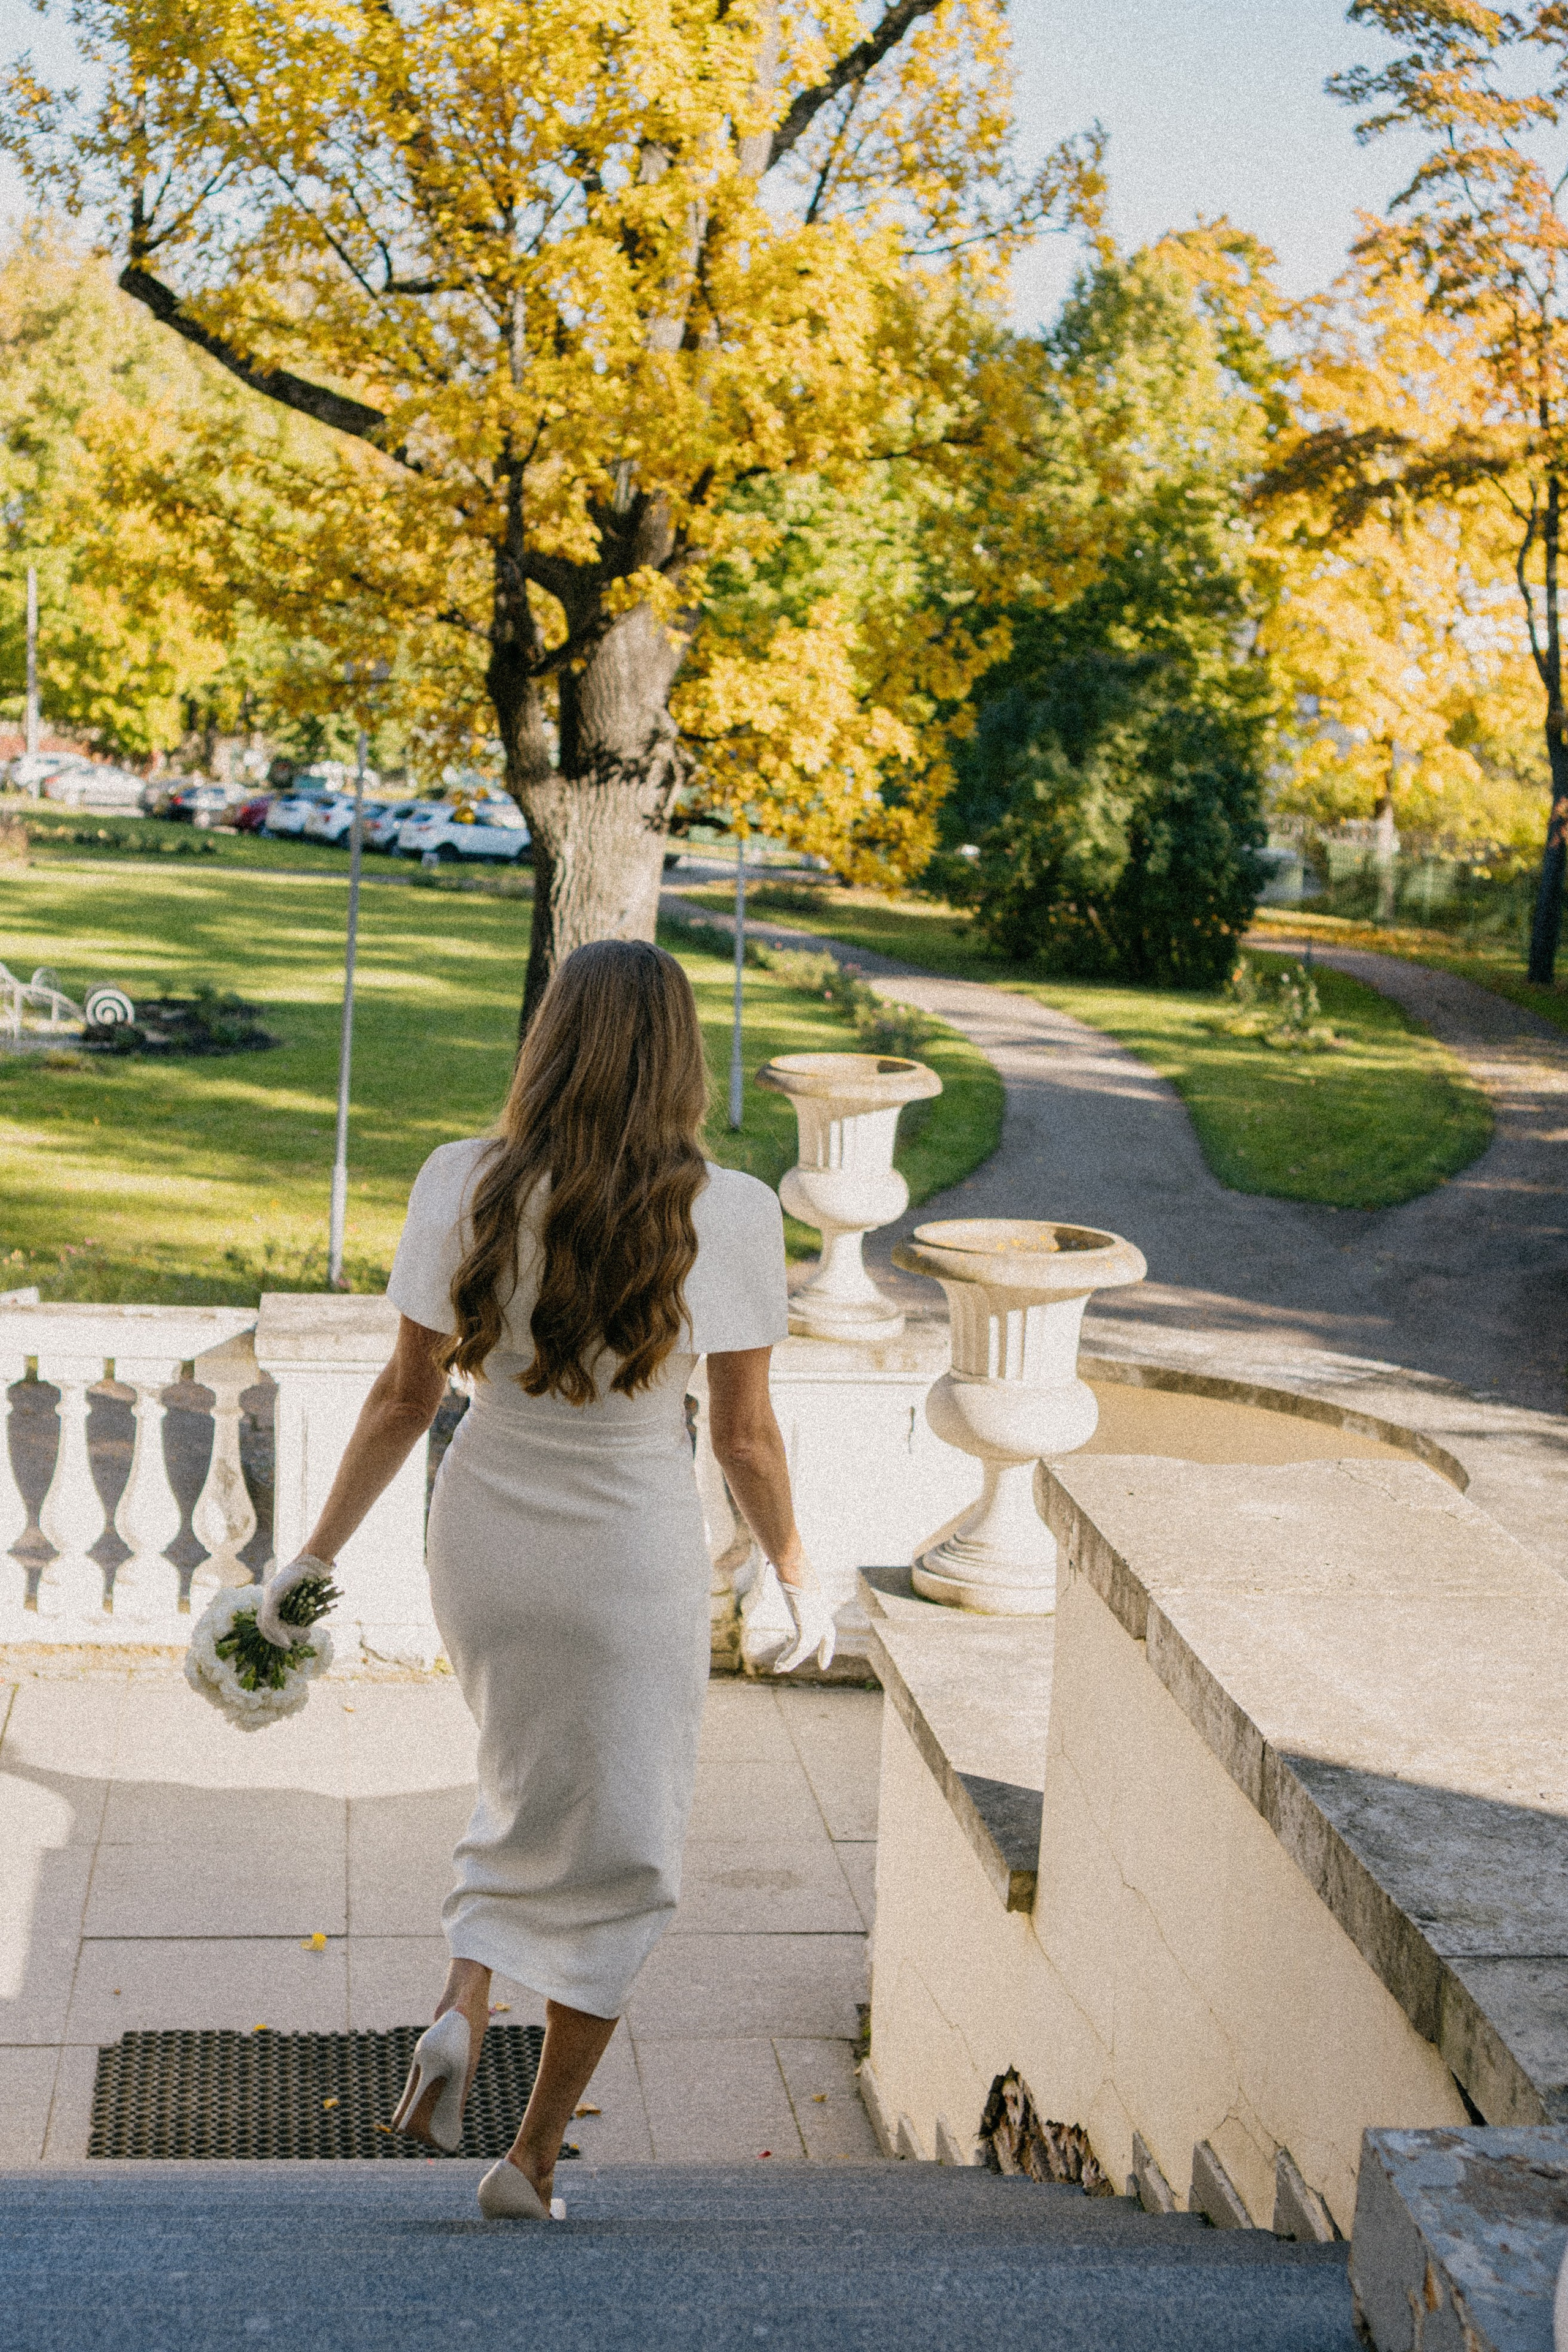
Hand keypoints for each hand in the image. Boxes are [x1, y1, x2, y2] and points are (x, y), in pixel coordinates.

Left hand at [255, 1553, 334, 1648]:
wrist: (314, 1562)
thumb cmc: (315, 1578)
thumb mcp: (306, 1599)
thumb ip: (301, 1612)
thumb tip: (306, 1636)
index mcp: (274, 1595)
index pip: (265, 1619)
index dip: (273, 1633)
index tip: (285, 1643)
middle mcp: (268, 1594)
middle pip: (261, 1622)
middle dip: (273, 1637)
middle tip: (286, 1645)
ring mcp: (269, 1593)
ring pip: (264, 1622)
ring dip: (275, 1636)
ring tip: (287, 1643)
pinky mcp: (274, 1593)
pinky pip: (270, 1618)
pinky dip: (278, 1631)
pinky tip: (287, 1638)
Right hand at [774, 1557, 835, 1674]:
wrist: (796, 1573)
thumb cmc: (794, 1571)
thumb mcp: (796, 1578)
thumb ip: (790, 1581)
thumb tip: (776, 1570)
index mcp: (822, 1608)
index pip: (829, 1632)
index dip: (827, 1647)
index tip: (825, 1662)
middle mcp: (822, 1618)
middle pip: (820, 1641)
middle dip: (817, 1654)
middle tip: (811, 1667)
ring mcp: (815, 1625)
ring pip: (804, 1649)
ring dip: (791, 1661)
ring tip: (780, 1669)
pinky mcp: (806, 1630)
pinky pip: (797, 1650)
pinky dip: (788, 1659)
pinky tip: (780, 1666)